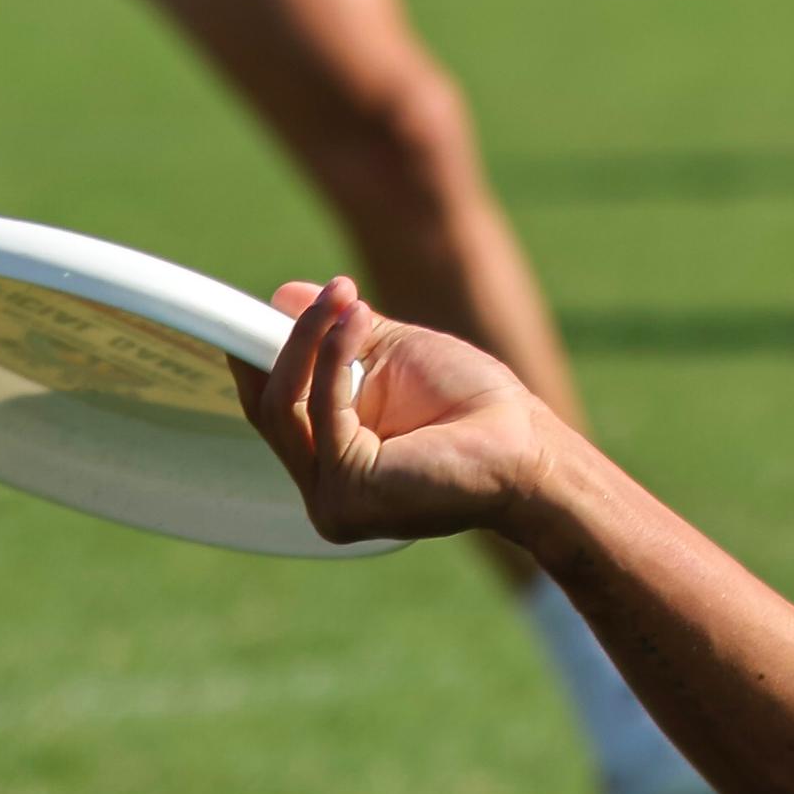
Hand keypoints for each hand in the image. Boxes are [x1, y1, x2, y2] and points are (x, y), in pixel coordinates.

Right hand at [237, 277, 555, 546]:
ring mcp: (330, 501)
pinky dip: (333, 356)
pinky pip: (320, 411)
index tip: (275, 305)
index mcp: (331, 464)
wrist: (528, 447)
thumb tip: (282, 295)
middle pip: (269, 407)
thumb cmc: (474, 406)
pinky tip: (357, 320)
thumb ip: (337, 335)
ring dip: (310, 339)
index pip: (274, 410)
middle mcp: (323, 491)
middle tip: (329, 291)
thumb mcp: (394, 356)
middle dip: (291, 340)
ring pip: (283, 407)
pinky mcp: (347, 495)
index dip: (265, 356)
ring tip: (345, 296)